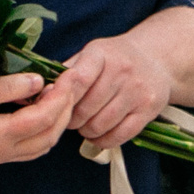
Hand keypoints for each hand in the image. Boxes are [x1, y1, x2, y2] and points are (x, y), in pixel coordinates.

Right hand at [0, 71, 78, 164]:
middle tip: (67, 83)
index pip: (44, 118)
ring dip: (55, 121)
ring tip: (54, 95)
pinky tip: (36, 109)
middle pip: (50, 136)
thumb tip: (38, 81)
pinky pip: (28, 148)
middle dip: (65, 109)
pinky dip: (42, 130)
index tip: (69, 74)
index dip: (62, 96)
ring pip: (42, 146)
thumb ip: (6, 87)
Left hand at [60, 33, 174, 149]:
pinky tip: (100, 132)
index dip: (63, 100)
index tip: (58, 106)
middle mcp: (123, 70)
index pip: (77, 81)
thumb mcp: (89, 55)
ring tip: (86, 123)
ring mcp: (139, 90)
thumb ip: (65, 74)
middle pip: (84, 110)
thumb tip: (38, 95)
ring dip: (86, 131)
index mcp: (101, 54)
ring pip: (99, 126)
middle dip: (72, 120)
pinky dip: (103, 140)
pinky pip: (118, 136)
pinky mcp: (149, 109)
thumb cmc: (112, 61)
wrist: (156, 59)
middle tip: (72, 118)